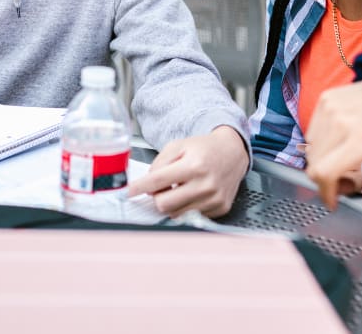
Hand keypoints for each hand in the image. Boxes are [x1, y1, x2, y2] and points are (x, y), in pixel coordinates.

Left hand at [127, 125, 248, 217]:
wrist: (233, 152)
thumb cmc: (204, 149)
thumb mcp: (178, 145)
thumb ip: (159, 164)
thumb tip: (147, 186)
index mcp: (194, 165)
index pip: (158, 181)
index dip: (139, 187)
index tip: (129, 192)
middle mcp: (206, 184)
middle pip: (165, 204)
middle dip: (156, 197)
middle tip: (160, 188)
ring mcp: (214, 199)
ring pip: (176, 214)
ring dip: (171, 203)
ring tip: (178, 188)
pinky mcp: (220, 208)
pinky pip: (191, 216)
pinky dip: (185, 207)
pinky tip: (191, 194)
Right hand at [304, 71, 361, 213]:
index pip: (324, 172)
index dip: (325, 193)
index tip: (333, 201)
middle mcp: (341, 122)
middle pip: (313, 164)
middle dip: (325, 181)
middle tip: (345, 180)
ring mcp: (330, 108)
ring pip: (310, 149)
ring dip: (321, 161)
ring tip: (344, 160)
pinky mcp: (326, 99)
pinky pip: (312, 130)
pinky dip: (320, 143)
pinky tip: (340, 141)